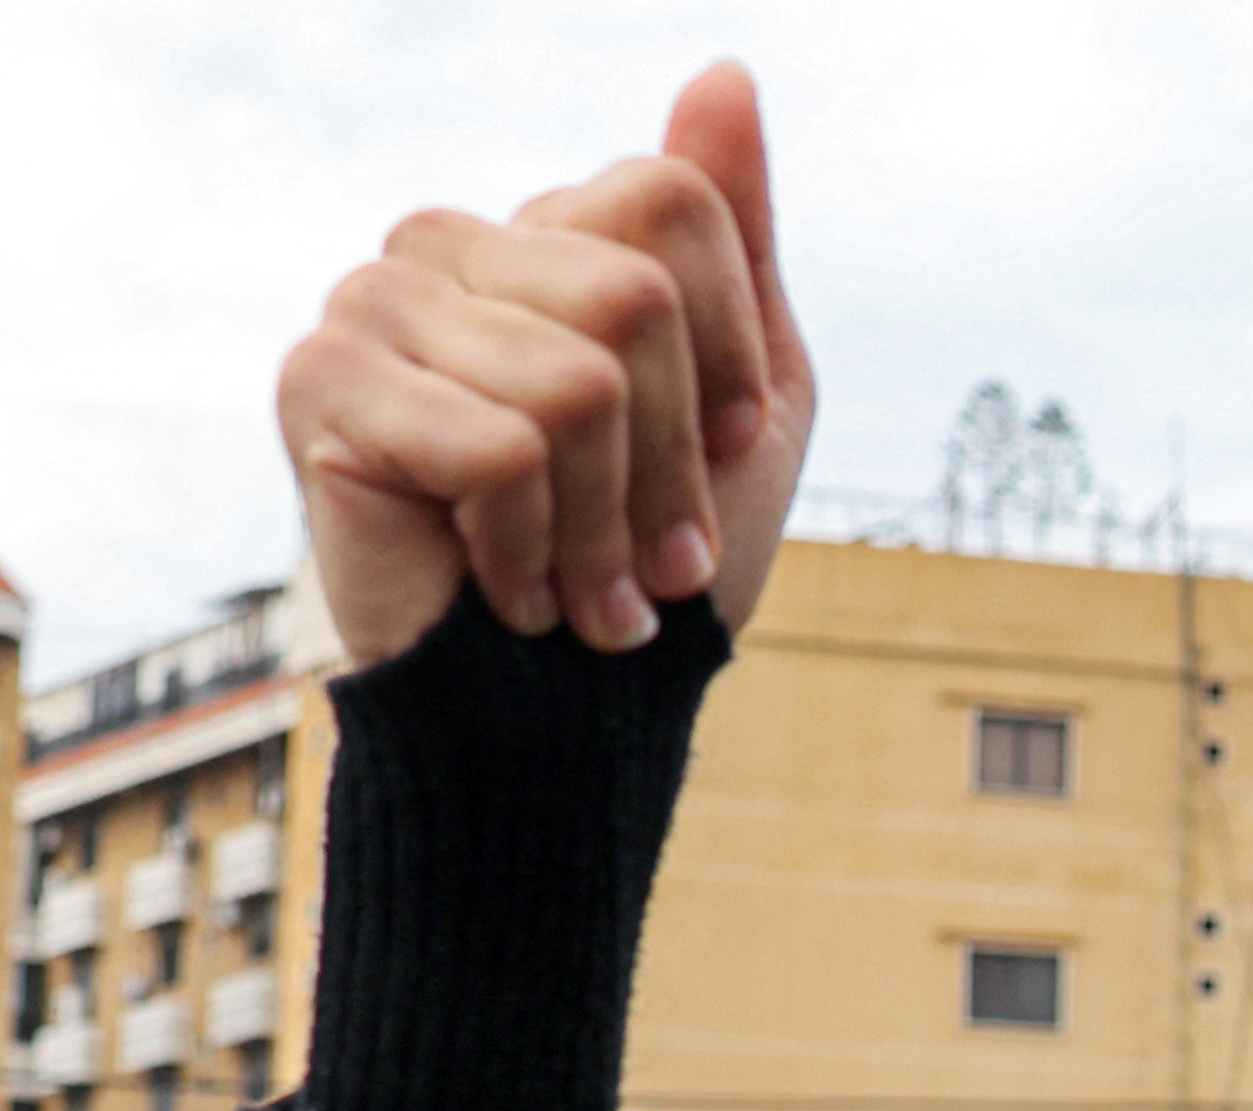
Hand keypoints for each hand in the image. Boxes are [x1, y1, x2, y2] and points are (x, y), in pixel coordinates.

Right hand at [278, 63, 811, 667]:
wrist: (570, 716)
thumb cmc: (655, 564)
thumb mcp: (754, 400)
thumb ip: (734, 236)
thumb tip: (728, 73)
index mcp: (545, 234)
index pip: (673, 199)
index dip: (732, 357)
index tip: (723, 454)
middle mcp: (446, 244)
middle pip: (632, 295)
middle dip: (675, 460)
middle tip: (647, 553)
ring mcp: (372, 302)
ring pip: (577, 381)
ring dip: (607, 524)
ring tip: (581, 585)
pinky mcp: (319, 383)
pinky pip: (503, 448)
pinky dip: (534, 548)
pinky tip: (504, 586)